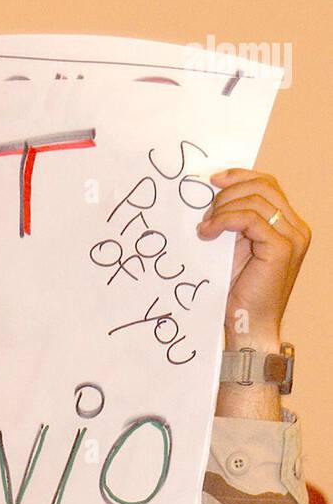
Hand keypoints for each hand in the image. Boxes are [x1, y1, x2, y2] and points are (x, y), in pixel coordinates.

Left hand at [197, 169, 310, 348]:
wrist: (248, 327)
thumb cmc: (240, 294)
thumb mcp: (237, 249)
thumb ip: (236, 222)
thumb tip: (215, 195)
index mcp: (290, 225)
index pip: (268, 185)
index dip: (241, 176)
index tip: (213, 180)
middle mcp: (297, 228)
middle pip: (264, 186)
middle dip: (229, 191)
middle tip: (206, 211)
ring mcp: (293, 238)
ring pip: (256, 200)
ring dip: (223, 208)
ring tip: (205, 227)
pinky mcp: (281, 248)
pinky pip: (250, 218)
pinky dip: (224, 220)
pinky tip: (209, 233)